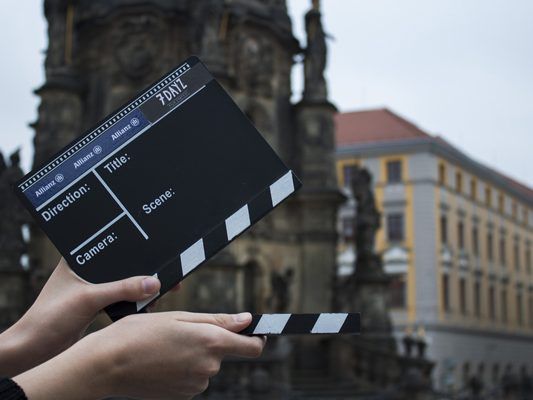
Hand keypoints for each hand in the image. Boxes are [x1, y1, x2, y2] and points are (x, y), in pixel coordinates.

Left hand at [0, 258, 162, 375]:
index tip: (161, 254)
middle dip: (144, 271)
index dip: (139, 248)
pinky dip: (133, 301)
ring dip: (140, 288)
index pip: (115, 246)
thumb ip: (122, 289)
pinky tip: (146, 306)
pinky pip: (121, 297)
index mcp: (79, 256)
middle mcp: (86, 268)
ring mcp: (91, 285)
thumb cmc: (50, 317)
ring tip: (159, 292)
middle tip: (168, 275)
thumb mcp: (89, 298)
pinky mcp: (96, 302)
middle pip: (123, 265)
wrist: (34, 349)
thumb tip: (154, 283)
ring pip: (123, 282)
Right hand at [14, 312, 264, 399]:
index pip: (252, 347)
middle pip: (223, 352)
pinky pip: (192, 376)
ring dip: (193, 353)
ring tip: (164, 345)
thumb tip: (246, 321)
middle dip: (209, 340)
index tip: (252, 330)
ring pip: (205, 363)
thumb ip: (218, 320)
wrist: (105, 366)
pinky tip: (160, 359)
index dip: (255, 337)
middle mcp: (208, 367)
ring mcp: (195, 384)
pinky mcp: (182, 395)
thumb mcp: (178, 317)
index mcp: (211, 342)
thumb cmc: (138, 334)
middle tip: (179, 330)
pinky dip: (183, 367)